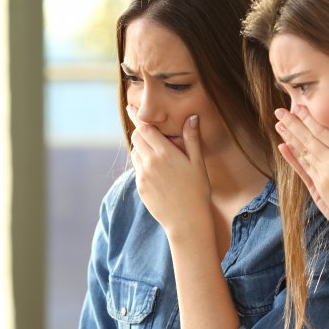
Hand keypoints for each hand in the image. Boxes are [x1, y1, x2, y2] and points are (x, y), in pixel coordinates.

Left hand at [128, 106, 211, 236]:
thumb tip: (192, 117)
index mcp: (165, 153)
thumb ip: (192, 139)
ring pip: (135, 153)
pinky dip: (143, 165)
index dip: (137, 116)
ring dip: (142, 149)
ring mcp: (143, 176)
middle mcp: (150, 162)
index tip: (130, 107)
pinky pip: (137, 170)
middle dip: (141, 132)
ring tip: (157, 155)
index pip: (145, 128)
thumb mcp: (198, 163)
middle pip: (136, 138)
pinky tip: (157, 173)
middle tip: (150, 133)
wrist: (187, 221)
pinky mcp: (140, 188)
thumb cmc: (198, 191)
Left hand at [274, 105, 328, 234]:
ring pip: (302, 151)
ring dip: (289, 137)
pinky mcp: (318, 187)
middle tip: (279, 110)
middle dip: (292, 123)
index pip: (322, 131)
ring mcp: (322, 175)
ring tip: (279, 124)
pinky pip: (302, 167)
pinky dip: (291, 156)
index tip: (298, 106)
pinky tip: (283, 146)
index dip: (308, 118)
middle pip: (307, 138)